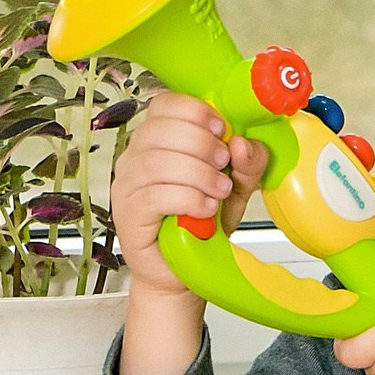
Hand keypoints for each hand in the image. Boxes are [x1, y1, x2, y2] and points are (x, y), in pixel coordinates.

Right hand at [108, 91, 268, 300]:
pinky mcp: (128, 214)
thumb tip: (242, 142)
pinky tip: (206, 209)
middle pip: (159, 130)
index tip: (221, 128)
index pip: (162, 105)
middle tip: (224, 164)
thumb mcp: (237, 188)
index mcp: (158, 141)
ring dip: (198, 174)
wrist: (184, 269)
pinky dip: (188, 199)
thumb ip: (247, 164)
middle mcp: (136, 158)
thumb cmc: (202, 222)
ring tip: (220, 191)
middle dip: (201, 143)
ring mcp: (127, 186)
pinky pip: (154, 195)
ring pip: (156, 162)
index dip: (193, 110)